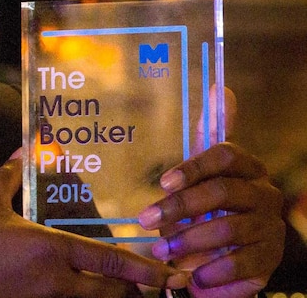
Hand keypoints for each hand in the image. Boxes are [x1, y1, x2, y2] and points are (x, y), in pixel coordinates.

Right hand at [0, 158, 188, 297]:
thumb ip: (7, 175)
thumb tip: (24, 151)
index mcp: (51, 249)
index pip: (110, 261)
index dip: (144, 268)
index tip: (169, 271)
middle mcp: (58, 281)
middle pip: (113, 291)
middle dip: (137, 288)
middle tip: (157, 280)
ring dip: (114, 296)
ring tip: (130, 288)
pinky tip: (89, 292)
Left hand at [138, 142, 284, 297]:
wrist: (225, 259)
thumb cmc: (203, 215)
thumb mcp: (192, 193)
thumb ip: (186, 175)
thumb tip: (186, 140)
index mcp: (246, 168)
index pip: (225, 156)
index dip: (194, 168)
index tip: (163, 183)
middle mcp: (264, 193)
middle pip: (223, 190)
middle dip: (180, 206)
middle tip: (145, 220)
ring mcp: (271, 225)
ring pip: (229, 228)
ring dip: (189, 240)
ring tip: (160, 250)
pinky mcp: (271, 256)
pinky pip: (241, 262)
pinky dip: (213, 270)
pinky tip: (193, 276)